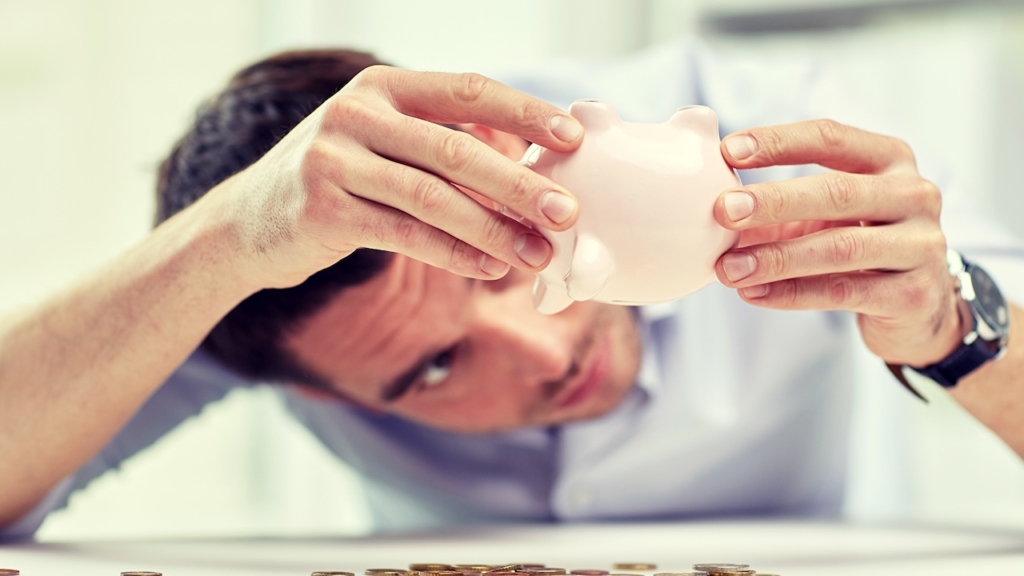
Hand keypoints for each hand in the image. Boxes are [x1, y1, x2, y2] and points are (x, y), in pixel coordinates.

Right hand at [222, 66, 583, 287]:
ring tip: (538, 255)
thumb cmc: (337, 181)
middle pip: (456, 149)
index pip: (467, 90)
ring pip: (433, 197)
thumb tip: (531, 166)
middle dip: (520, 184)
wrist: (247, 224)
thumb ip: (441, 144)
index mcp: (383, 87)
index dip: (525, 114)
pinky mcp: (322, 210)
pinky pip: (404, 235)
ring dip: (494, 230)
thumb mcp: (382, 143)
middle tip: (568, 213)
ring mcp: (334, 160)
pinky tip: (491, 268)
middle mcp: (355, 113)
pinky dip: (454, 254)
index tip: (574, 139)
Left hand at [713, 119, 965, 365]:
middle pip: (836, 191)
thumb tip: (705, 187)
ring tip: (727, 269)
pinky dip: (791, 293)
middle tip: (723, 210)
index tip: (727, 151)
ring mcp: (921, 246)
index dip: (778, 142)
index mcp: (889, 159)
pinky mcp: (913, 295)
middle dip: (773, 201)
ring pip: (839, 248)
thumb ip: (773, 199)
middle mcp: (914, 195)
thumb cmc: (858, 243)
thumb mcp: (824, 212)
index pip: (830, 137)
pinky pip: (842, 292)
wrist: (919, 306)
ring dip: (775, 257)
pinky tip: (752, 293)